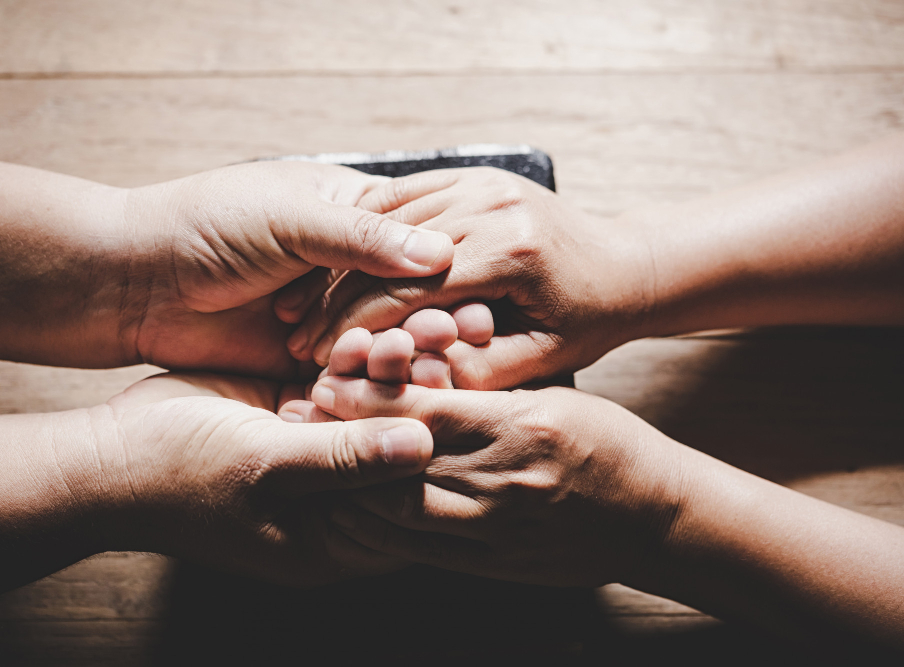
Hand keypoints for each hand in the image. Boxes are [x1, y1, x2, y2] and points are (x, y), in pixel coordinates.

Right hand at [94, 372, 433, 585]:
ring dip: (393, 374)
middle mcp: (335, 500)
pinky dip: (357, 362)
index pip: (411, 505)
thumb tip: (422, 447)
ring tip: (406, 338)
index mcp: (334, 539)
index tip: (461, 400)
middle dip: (422, 402)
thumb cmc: (178, 474)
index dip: (441, 454)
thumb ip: (342, 459)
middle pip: (400, 454)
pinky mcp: (299, 417)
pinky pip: (343, 389)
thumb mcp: (262, 466)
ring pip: (375, 414)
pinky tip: (368, 335)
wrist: (106, 454)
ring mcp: (318, 456)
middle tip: (444, 352)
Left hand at [119, 161, 454, 375]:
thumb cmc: (208, 225)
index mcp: (355, 217)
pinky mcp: (309, 364)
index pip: (419, 245)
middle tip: (467, 340)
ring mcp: (333, 320)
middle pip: (411, 300)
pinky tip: (393, 397)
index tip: (480, 299)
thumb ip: (361, 238)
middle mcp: (352, 271)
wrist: (137, 278)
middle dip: (436, 320)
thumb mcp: (289, 217)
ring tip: (436, 371)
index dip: (450, 273)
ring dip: (410, 355)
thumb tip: (443, 252)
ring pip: (386, 342)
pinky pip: (351, 378)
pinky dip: (371, 386)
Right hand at [287, 167, 652, 387]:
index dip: (357, 327)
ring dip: (340, 261)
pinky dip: (364, 228)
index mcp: (512, 251)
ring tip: (304, 303)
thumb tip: (408, 382)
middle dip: (336, 297)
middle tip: (297, 335)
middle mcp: (494, 203)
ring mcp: (483, 179)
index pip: (411, 290)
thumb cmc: (586, 319)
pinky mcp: (474, 173)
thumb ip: (479, 373)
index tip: (319, 357)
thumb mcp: (542, 359)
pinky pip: (404, 193)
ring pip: (388, 218)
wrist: (623, 263)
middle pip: (390, 252)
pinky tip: (332, 260)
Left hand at [295, 376, 683, 587]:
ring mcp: (498, 529)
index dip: (368, 393)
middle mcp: (504, 480)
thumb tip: (428, 366)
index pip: (425, 407)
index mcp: (521, 426)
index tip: (328, 376)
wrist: (655, 519)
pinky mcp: (494, 564)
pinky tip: (345, 513)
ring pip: (400, 510)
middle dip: (342, 440)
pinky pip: (421, 550)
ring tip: (305, 464)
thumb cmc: (608, 443)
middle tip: (294, 418)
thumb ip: (493, 386)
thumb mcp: (557, 394)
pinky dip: (375, 532)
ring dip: (346, 487)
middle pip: (399, 460)